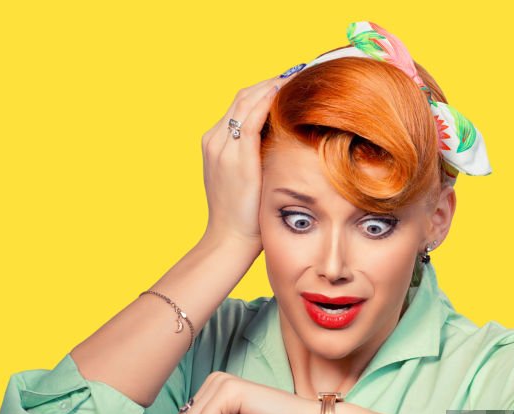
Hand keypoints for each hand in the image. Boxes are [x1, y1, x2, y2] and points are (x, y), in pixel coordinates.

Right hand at [200, 70, 300, 251]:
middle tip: (298, 75)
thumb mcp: (247, 178)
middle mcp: (215, 140)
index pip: (240, 104)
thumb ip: (257, 157)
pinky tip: (286, 95)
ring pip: (246, 101)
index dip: (265, 90)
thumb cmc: (245, 216)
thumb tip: (284, 141)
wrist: (230, 239)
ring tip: (298, 80)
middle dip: (271, 83)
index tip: (289, 84)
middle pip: (242, 96)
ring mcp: (222, 147)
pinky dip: (268, 102)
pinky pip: (251, 118)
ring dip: (273, 87)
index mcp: (215, 143)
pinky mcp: (236, 156)